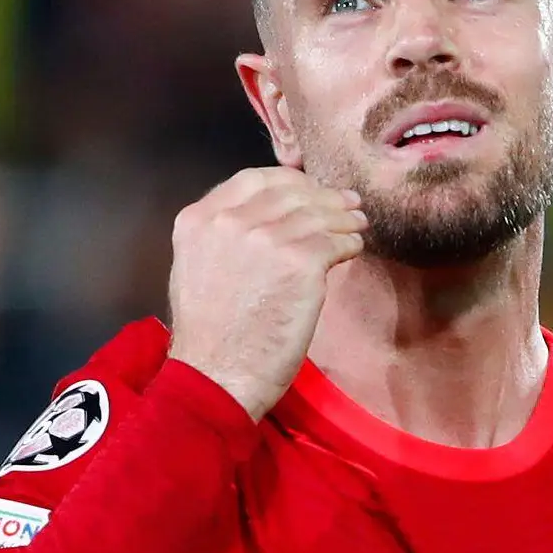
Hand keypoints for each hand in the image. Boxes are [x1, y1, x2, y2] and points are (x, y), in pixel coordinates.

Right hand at [167, 168, 365, 420]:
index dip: (289, 180)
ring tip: (357, 222)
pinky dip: (350, 241)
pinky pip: (336, 240)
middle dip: (323, 195)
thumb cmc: (207, 335)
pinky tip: (354, 248)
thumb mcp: (195, 268)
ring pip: (319, 214)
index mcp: (199, 219)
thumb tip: (266, 220)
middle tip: (346, 202)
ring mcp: (268, 238)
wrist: (217, 374)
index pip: (254, 178)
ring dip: (344, 217)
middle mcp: (231, 220)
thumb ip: (222, 236)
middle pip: (291, 191)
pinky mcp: (301, 262)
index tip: (308, 190)